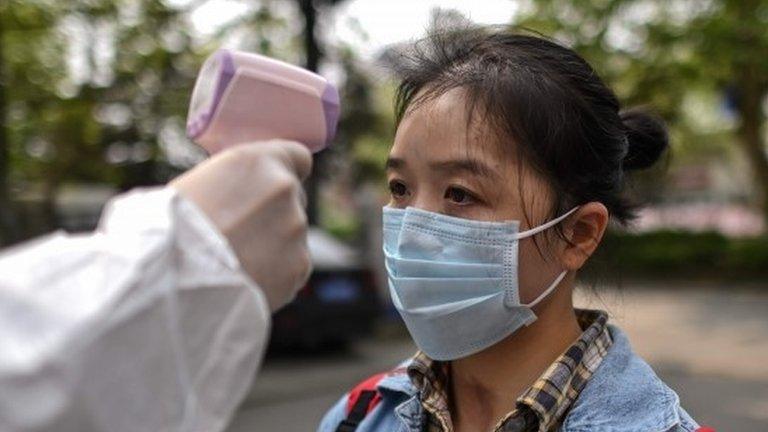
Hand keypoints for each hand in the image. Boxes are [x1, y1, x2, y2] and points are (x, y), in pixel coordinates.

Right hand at [171, 140, 312, 310]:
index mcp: (257, 161)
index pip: (297, 156)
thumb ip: (233, 182)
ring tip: (234, 263)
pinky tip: (245, 281)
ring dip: (272, 246)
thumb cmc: (168, 230)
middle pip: (294, 199)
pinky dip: (275, 275)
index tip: (274, 189)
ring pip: (291, 236)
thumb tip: (242, 192)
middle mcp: (284, 189)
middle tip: (241, 233)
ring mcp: (296, 229)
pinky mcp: (299, 267)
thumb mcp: (196, 183)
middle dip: (273, 214)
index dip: (286, 173)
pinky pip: (292, 268)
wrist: (170, 281)